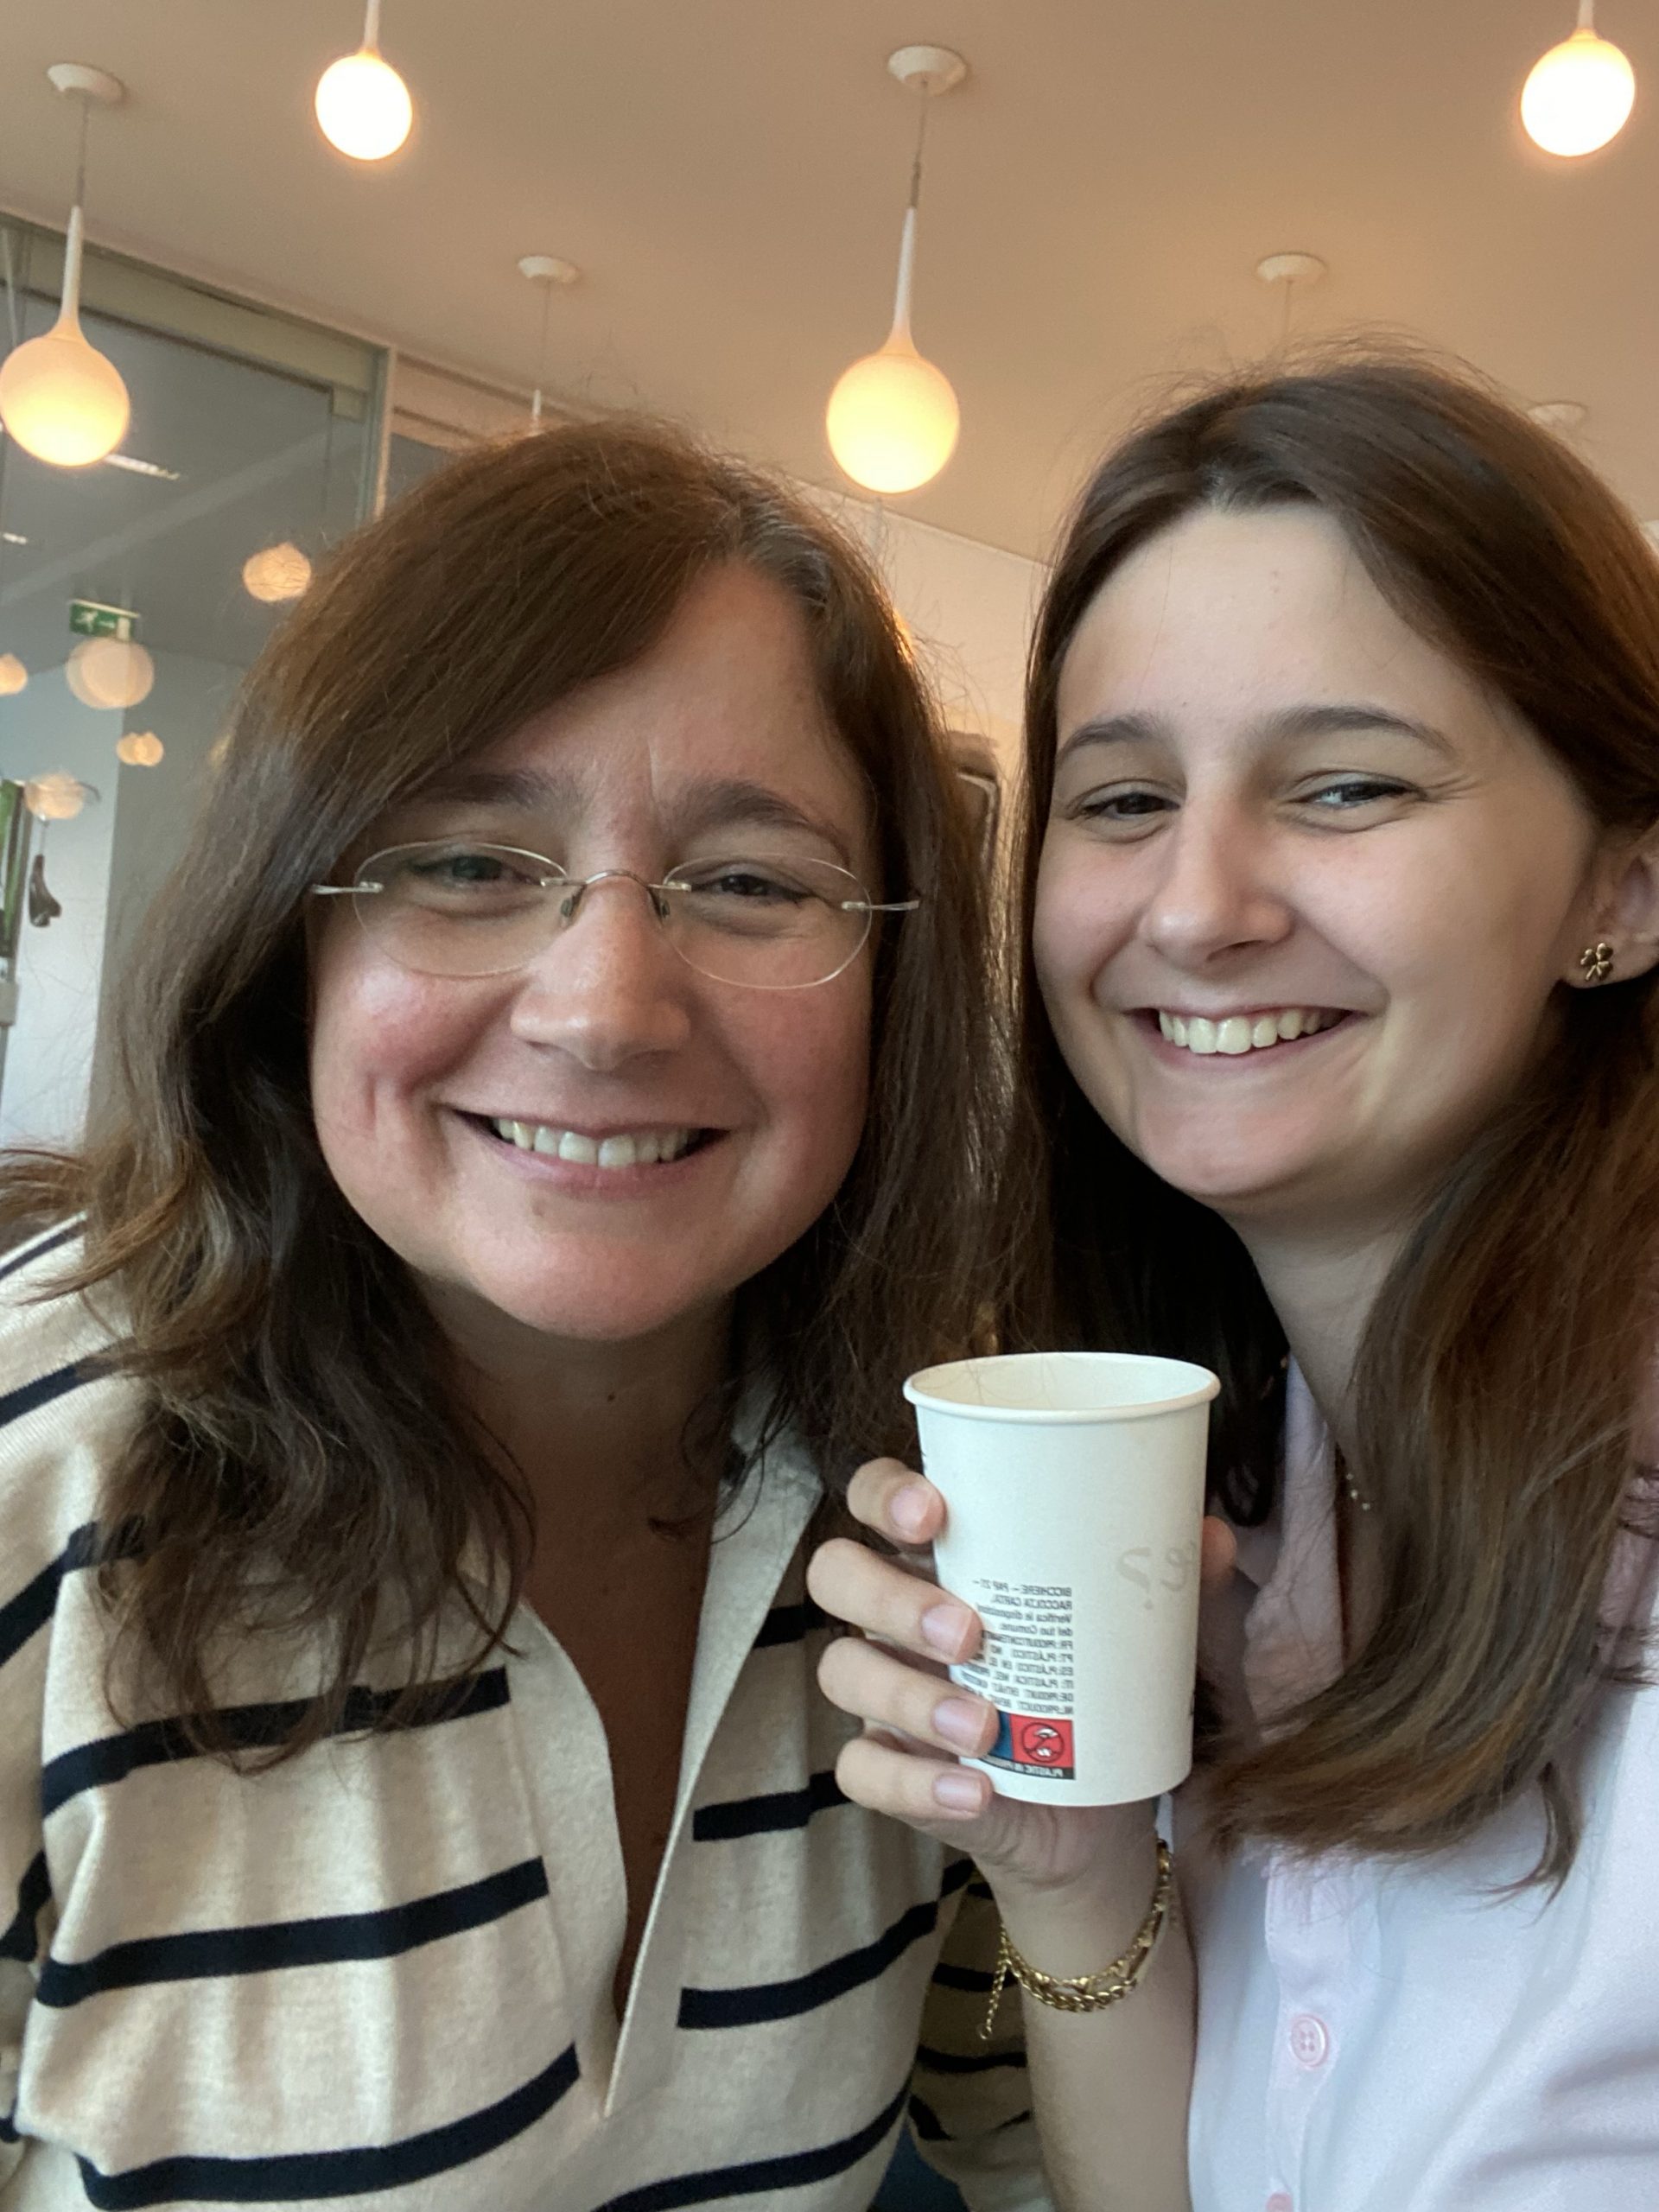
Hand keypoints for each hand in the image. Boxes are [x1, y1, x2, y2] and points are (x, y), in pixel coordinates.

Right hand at [807, 1459, 1236, 1904]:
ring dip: (907, 1695)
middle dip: (889, 1596)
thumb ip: (1174, 1587)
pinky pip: (863, 1772)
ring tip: (981, 1726)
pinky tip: (975, 1792)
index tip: (931, 1510)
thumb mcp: (1146, 1638)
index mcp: (945, 1559)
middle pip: (836, 1575)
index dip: (883, 1493)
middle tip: (968, 1630)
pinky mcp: (895, 1774)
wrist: (1102, 1816)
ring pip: (842, 1672)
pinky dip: (914, 1784)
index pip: (875, 1499)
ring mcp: (886, 1695)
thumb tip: (1211, 1534)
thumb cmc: (1105, 1693)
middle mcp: (897, 1617)